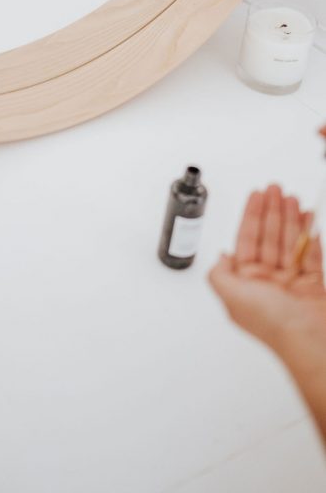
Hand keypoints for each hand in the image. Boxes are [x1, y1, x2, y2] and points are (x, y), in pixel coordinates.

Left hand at [208, 185, 325, 351]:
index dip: (251, 215)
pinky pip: (311, 254)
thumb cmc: (273, 324)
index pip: (247, 240)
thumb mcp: (232, 296)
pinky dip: (310, 235)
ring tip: (292, 198)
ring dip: (290, 218)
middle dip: (272, 211)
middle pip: (269, 236)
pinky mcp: (313, 285)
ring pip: (290, 242)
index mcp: (247, 283)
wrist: (310, 342)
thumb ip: (219, 274)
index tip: (257, 195)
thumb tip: (220, 257)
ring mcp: (291, 283)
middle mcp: (268, 281)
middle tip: (276, 188)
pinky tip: (308, 219)